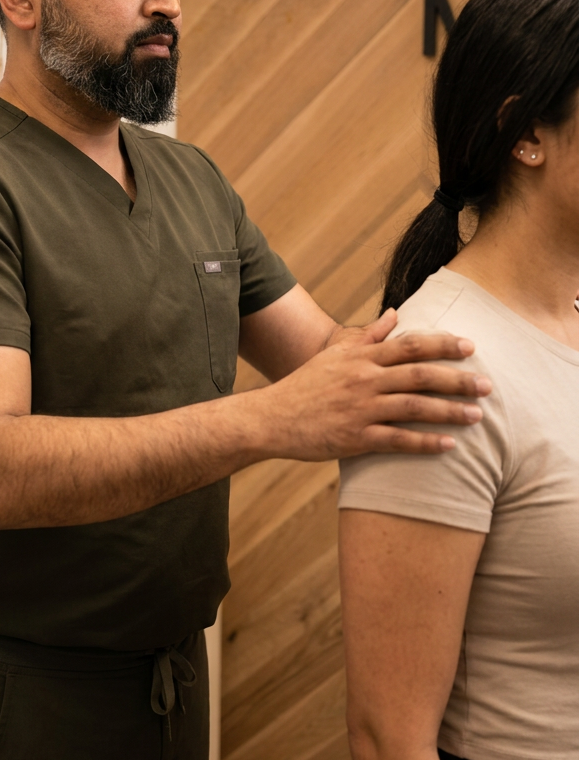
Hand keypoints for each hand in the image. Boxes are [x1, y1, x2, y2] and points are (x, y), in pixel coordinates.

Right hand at [263, 315, 490, 459]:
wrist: (271, 417)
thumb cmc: (305, 385)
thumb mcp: (334, 353)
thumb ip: (367, 335)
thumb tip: (394, 313)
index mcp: (360, 358)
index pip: (409, 346)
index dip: (442, 345)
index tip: (470, 346)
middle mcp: (363, 380)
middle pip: (419, 375)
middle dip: (457, 380)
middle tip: (488, 385)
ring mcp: (360, 409)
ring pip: (414, 408)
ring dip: (449, 412)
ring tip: (476, 416)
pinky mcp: (355, 438)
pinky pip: (397, 441)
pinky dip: (424, 443)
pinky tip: (448, 446)